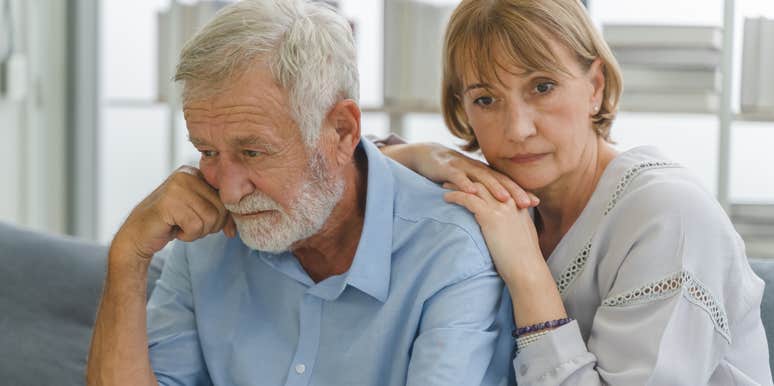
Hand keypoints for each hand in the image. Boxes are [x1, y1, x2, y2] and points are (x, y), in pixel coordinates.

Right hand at [112, 165, 236, 261]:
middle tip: (191, 227)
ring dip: (198, 232)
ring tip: (182, 227)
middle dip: (210, 226)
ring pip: (210, 218)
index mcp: (195, 173)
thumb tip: (235, 228)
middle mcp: (186, 175)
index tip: (219, 228)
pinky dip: (187, 236)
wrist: (138, 234)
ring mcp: (176, 187)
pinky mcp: (168, 203)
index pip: (225, 196)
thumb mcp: (198, 211)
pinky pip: (195, 226)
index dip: (225, 217)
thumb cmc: (171, 223)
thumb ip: (218, 212)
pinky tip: (174, 230)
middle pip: (220, 208)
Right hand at [384, 143, 537, 208]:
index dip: (520, 191)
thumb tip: (501, 209)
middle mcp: (477, 168)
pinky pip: (456, 177)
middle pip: (498, 179)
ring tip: (505, 199)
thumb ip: (483, 192)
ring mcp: (462, 167)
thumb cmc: (451, 173)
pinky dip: (464, 184)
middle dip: (514, 191)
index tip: (536, 202)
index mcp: (484, 173)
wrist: (427, 155)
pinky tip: (471, 192)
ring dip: (494, 188)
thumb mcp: (469, 181)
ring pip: (481, 177)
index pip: (506, 182)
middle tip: (528, 203)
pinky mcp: (446, 168)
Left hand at [443, 182, 542, 282]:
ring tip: (446, 184)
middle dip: (469, 178)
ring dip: (459, 184)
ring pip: (475, 187)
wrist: (527, 269)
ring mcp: (501, 207)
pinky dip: (456, 196)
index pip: (498, 185)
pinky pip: (468, 199)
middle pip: (485, 182)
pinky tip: (446, 197)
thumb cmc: (524, 259)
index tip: (471, 180)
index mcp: (519, 204)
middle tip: (454, 177)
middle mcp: (511, 201)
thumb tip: (507, 227)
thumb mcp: (523, 234)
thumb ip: (515, 224)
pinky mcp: (490, 216)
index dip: (483, 181)